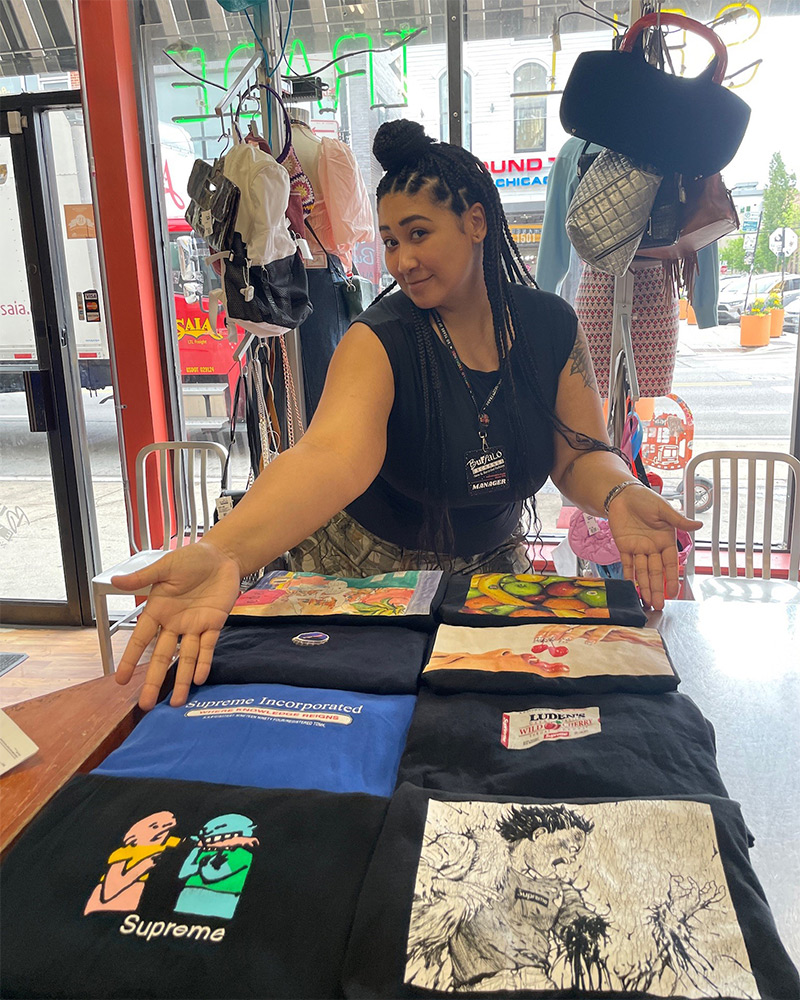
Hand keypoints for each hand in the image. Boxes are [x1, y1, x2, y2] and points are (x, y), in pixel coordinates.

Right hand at [112, 541, 242, 710]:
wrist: (221, 556)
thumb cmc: (191, 559)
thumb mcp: (165, 566)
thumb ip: (143, 577)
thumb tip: (115, 579)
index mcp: (158, 610)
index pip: (141, 639)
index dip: (131, 659)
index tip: (121, 680)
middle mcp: (174, 623)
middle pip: (163, 657)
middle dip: (155, 680)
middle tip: (146, 704)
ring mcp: (194, 626)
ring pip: (186, 658)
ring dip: (182, 680)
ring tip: (176, 703)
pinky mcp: (214, 624)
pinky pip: (208, 647)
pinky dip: (204, 662)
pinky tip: (199, 679)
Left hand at [606, 485, 701, 609]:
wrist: (622, 494)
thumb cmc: (645, 498)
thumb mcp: (663, 509)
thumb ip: (678, 520)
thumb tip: (699, 524)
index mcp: (665, 539)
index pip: (670, 563)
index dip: (671, 578)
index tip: (674, 592)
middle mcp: (653, 547)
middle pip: (656, 571)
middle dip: (657, 588)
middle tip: (659, 604)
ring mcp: (638, 548)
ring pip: (643, 571)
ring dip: (644, 586)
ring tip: (647, 601)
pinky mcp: (624, 546)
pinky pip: (627, 564)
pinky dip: (628, 575)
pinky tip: (631, 587)